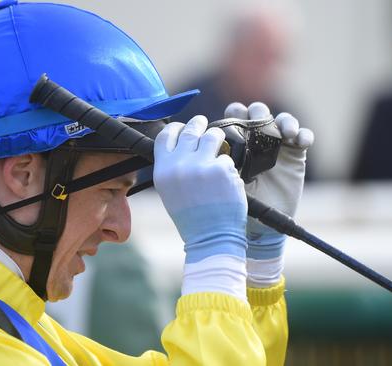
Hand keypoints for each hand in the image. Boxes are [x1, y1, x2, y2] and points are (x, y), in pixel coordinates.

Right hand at [153, 115, 247, 263]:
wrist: (211, 237)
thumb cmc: (192, 217)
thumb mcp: (171, 191)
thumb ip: (174, 167)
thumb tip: (185, 144)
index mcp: (163, 171)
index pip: (165, 136)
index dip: (175, 128)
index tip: (182, 127)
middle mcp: (180, 165)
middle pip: (190, 131)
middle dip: (198, 123)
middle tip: (203, 123)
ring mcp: (202, 165)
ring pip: (212, 137)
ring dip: (217, 137)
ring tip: (219, 144)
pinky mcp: (222, 169)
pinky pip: (227, 159)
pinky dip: (228, 168)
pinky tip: (226, 183)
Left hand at [224, 102, 313, 286]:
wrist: (251, 229)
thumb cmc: (225, 206)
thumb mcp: (212, 180)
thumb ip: (208, 159)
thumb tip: (196, 137)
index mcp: (232, 141)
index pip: (234, 115)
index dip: (234, 113)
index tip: (236, 121)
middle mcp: (253, 140)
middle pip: (257, 112)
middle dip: (258, 112)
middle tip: (259, 123)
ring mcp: (275, 146)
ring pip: (281, 119)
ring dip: (284, 120)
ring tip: (286, 132)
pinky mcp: (294, 155)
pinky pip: (302, 136)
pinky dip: (304, 134)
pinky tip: (302, 140)